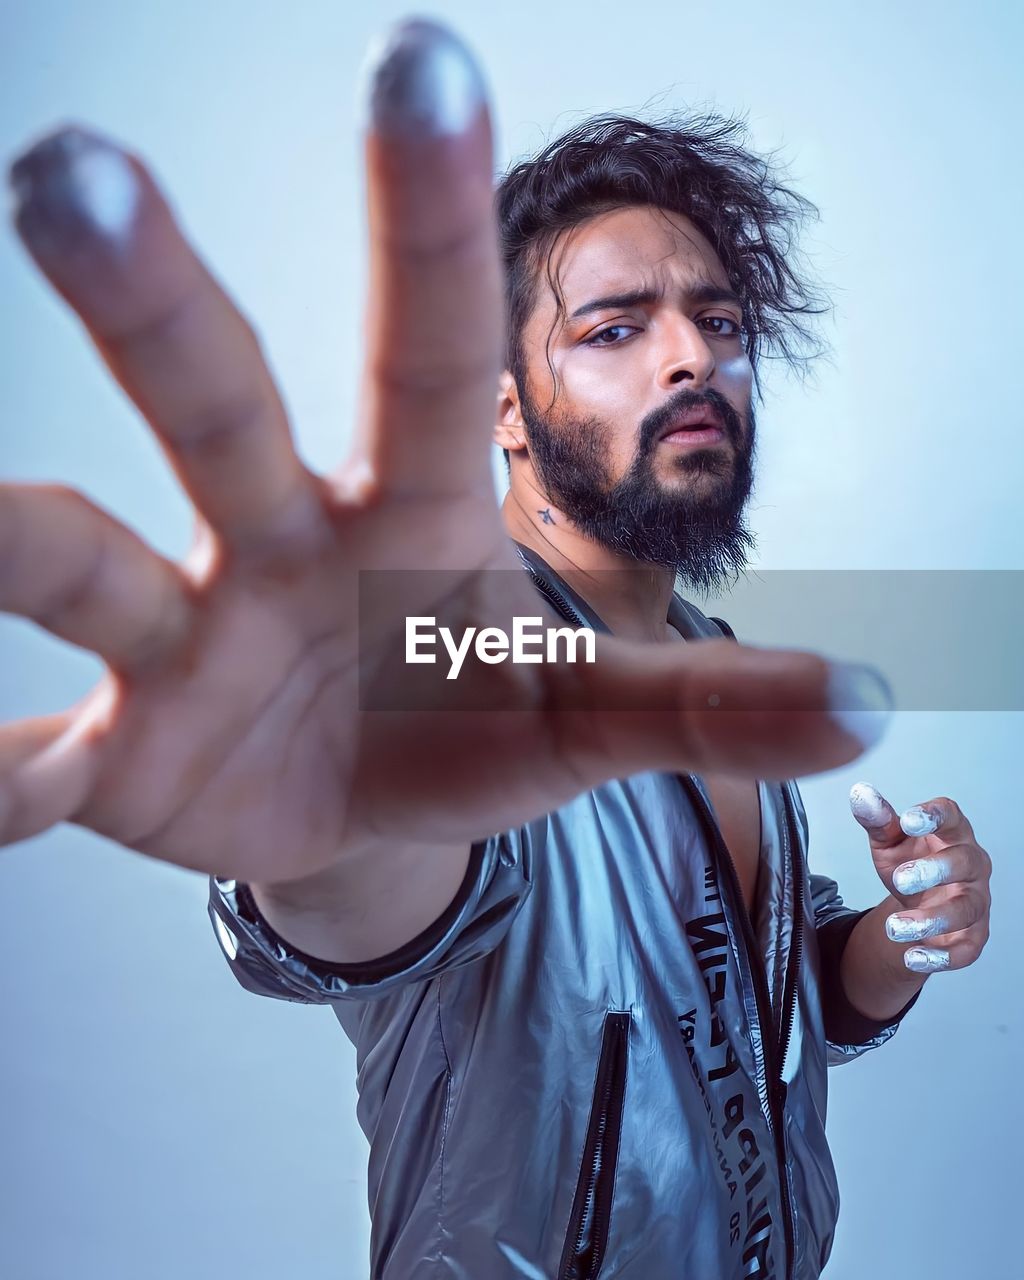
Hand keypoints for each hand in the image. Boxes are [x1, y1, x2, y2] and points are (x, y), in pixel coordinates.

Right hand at [1, 19, 890, 890]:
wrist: (363, 811)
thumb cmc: (470, 722)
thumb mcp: (594, 716)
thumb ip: (714, 705)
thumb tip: (876, 696)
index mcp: (410, 512)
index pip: (431, 348)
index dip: (429, 218)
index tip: (423, 56)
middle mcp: (279, 542)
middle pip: (219, 403)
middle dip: (154, 297)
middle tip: (72, 169)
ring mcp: (185, 643)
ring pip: (93, 564)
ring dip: (25, 538)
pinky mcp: (121, 756)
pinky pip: (41, 763)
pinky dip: (9, 778)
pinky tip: (0, 791)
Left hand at [849, 782, 991, 974]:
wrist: (915, 903)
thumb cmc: (908, 862)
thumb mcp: (888, 841)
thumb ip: (878, 820)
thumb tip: (861, 795)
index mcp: (952, 833)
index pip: (952, 816)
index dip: (934, 816)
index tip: (909, 820)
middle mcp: (971, 864)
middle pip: (965, 862)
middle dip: (934, 871)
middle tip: (899, 880)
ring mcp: (975, 900)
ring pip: (966, 908)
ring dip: (932, 920)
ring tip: (895, 927)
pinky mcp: (973, 935)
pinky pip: (967, 948)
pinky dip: (942, 956)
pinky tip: (914, 956)